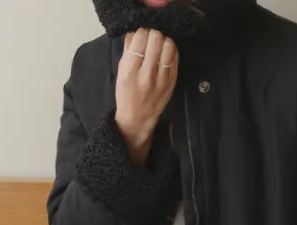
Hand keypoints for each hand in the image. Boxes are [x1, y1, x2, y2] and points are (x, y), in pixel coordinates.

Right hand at [115, 29, 178, 165]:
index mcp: (130, 71)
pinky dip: (170, 50)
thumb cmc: (126, 95)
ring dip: (164, 40)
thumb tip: (135, 33)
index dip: (141, 32)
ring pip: (169, 45)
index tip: (140, 36)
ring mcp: (162, 78)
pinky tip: (165, 54)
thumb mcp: (120, 74)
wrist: (137, 120)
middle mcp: (147, 74)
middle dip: (153, 34)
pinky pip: (175, 56)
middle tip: (150, 39)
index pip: (140, 38)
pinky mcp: (172, 81)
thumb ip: (127, 52)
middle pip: (156, 38)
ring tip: (158, 46)